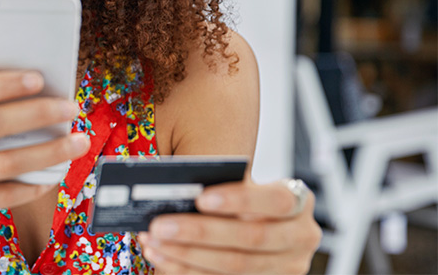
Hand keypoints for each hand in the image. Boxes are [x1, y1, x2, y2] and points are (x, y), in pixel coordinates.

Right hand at [0, 71, 89, 253]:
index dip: (3, 85)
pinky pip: (2, 195)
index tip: (38, 79)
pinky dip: (31, 185)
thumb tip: (25, 88)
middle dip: (38, 114)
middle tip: (70, 108)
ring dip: (48, 152)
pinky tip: (52, 174)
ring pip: (4, 163)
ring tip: (77, 141)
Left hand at [139, 180, 321, 273]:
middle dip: (200, 232)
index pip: (276, 200)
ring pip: (236, 266)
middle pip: (251, 238)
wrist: (264, 227)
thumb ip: (223, 188)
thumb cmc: (246, 200)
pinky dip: (187, 271)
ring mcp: (287, 268)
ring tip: (153, 242)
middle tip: (159, 225)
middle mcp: (301, 238)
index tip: (200, 198)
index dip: (239, 199)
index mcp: (299, 202)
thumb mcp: (244, 188)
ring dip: (187, 255)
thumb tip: (179, 191)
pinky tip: (162, 259)